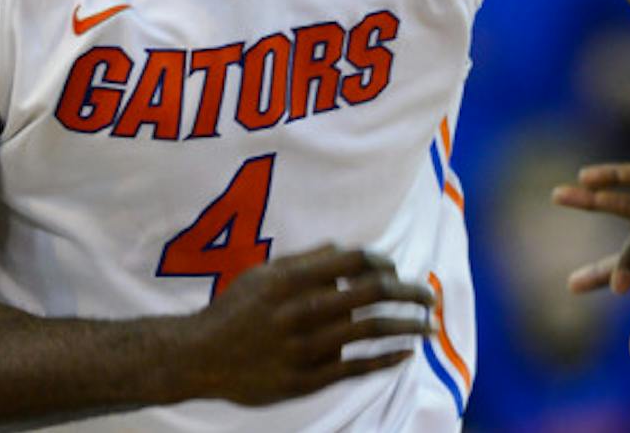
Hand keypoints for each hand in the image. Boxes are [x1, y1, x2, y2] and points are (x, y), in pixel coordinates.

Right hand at [184, 244, 433, 405]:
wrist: (200, 356)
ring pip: (369, 330)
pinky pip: (355, 368)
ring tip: (429, 324)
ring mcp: (303, 347)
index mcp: (290, 279)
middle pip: (369, 293)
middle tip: (429, 294)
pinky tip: (406, 353)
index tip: (394, 266)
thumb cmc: (234, 311)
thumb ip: (304, 262)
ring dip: (406, 324)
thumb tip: (345, 250)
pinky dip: (385, 359)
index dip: (381, 260)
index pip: (351, 261)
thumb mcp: (262, 275)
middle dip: (407, 291)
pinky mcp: (305, 380)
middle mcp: (300, 311)